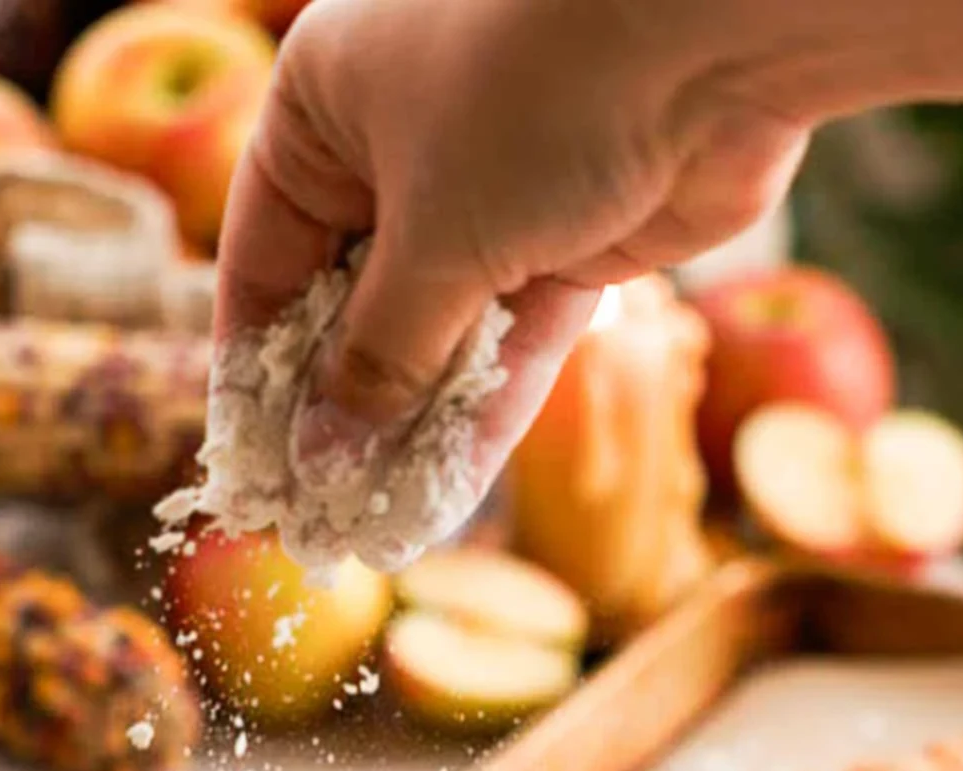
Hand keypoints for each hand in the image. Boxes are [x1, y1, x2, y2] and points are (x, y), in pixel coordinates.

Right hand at [217, 0, 808, 493]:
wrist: (714, 30)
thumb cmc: (533, 93)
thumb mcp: (431, 238)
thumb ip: (378, 358)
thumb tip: (321, 459)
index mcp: (325, 107)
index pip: (262, 259)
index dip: (254, 371)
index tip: (247, 467)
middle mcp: (401, 146)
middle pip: (351, 307)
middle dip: (338, 417)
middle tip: (312, 516)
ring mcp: (493, 195)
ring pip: (437, 337)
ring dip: (410, 433)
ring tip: (371, 528)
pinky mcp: (573, 239)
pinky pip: (511, 345)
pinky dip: (482, 417)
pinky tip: (443, 498)